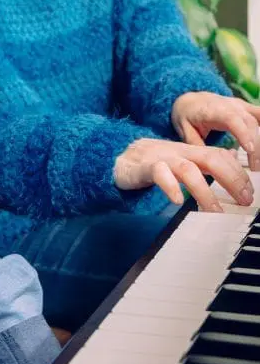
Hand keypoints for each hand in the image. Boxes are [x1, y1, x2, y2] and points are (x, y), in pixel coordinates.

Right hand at [113, 138, 253, 211]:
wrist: (116, 157)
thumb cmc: (151, 164)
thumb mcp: (180, 163)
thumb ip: (203, 167)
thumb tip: (231, 174)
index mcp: (189, 151)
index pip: (220, 154)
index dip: (238, 172)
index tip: (250, 193)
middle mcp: (178, 152)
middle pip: (211, 158)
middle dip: (231, 179)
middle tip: (243, 201)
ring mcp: (161, 158)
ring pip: (187, 169)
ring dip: (204, 191)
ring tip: (214, 211)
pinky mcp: (142, 167)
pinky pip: (158, 173)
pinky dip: (169, 186)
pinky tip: (177, 200)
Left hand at [172, 92, 259, 169]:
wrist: (191, 100)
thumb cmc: (187, 116)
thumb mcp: (185, 130)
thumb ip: (198, 146)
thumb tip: (213, 165)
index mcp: (213, 109)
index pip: (231, 118)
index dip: (242, 132)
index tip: (249, 149)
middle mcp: (230, 105)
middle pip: (249, 122)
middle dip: (256, 146)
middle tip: (255, 168)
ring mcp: (241, 106)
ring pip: (258, 119)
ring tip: (259, 163)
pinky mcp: (248, 109)